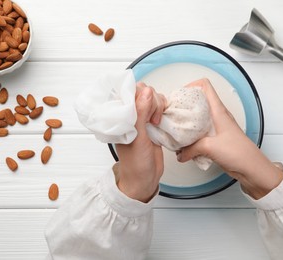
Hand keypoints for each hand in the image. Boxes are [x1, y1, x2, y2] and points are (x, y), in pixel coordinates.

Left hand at [114, 82, 166, 202]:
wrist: (144, 179)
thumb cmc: (135, 163)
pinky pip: (160, 108)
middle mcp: (130, 114)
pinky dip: (163, 111)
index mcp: (118, 115)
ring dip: (158, 106)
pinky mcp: (152, 123)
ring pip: (153, 98)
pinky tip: (161, 121)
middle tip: (151, 119)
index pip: (128, 91)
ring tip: (156, 123)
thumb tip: (146, 91)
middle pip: (143, 91)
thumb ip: (141, 113)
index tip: (145, 107)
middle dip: (152, 101)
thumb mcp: (137, 137)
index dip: (139, 94)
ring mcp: (142, 118)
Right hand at [177, 79, 282, 198]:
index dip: (191, 87)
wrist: (251, 168)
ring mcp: (217, 127)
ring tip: (177, 131)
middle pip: (198, 102)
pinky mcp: (216, 140)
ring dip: (187, 125)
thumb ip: (190, 149)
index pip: (205, 86)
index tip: (179, 97)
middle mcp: (217, 116)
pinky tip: (186, 146)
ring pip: (198, 119)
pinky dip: (192, 138)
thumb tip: (180, 153)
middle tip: (174, 115)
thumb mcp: (209, 147)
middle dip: (184, 107)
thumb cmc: (239, 152)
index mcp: (218, 110)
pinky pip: (200, 134)